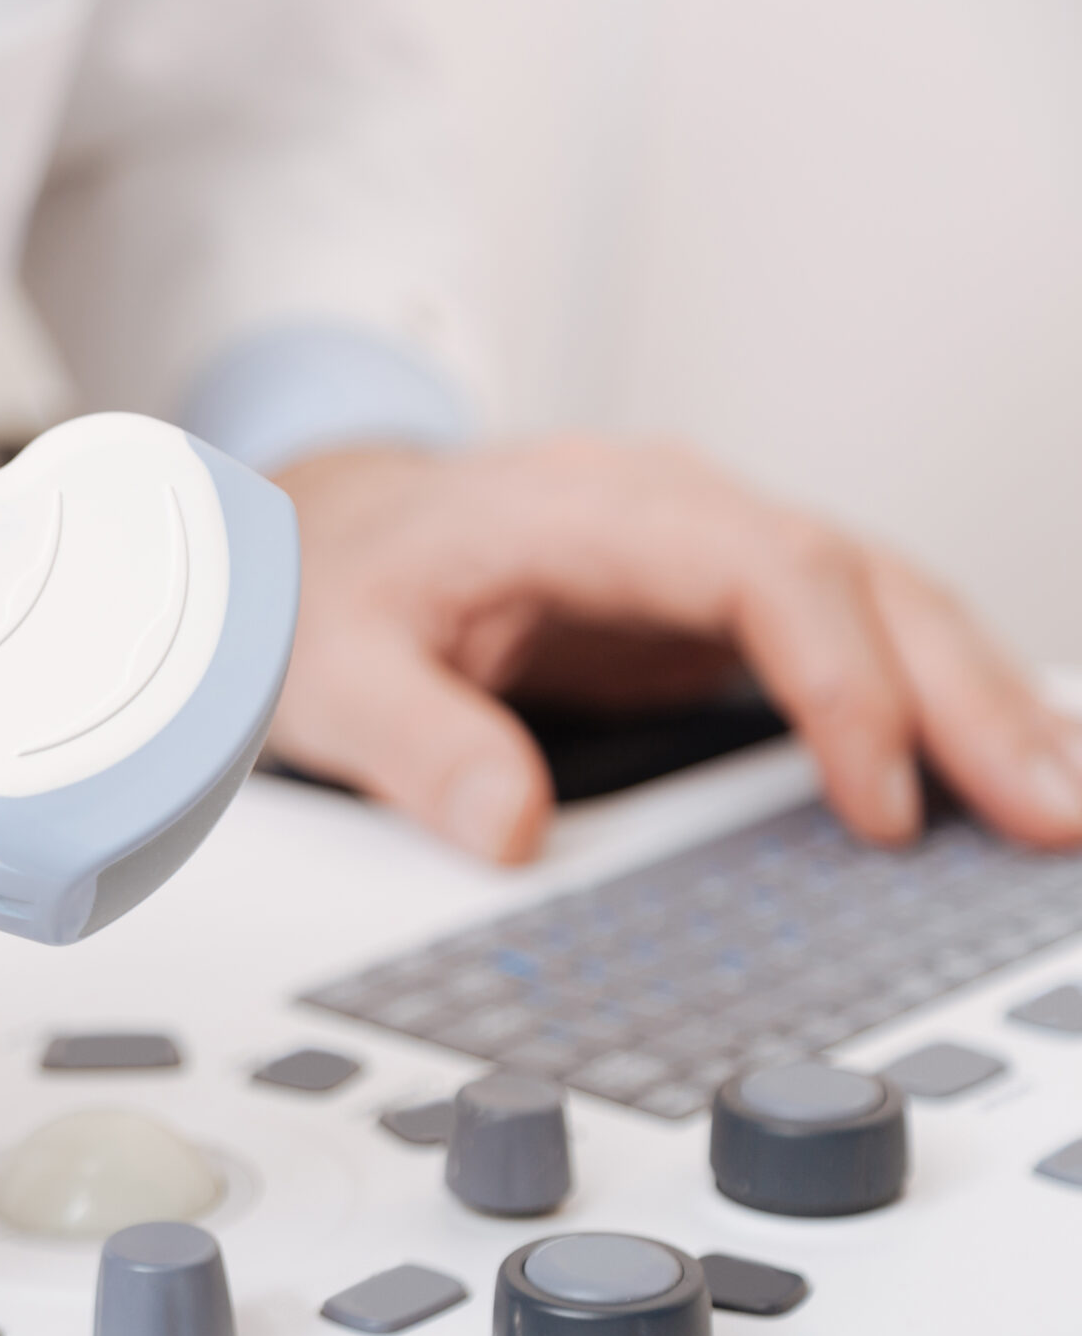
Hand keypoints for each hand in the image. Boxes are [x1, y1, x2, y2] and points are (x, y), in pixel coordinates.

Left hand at [267, 436, 1081, 862]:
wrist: (326, 537)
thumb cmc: (337, 585)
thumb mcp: (334, 664)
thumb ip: (414, 740)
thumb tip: (508, 829)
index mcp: (590, 506)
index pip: (763, 568)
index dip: (842, 682)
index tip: (879, 801)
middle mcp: (674, 514)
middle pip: (863, 580)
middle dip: (968, 696)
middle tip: (1049, 812)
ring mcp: (710, 556)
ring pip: (885, 605)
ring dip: (979, 701)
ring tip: (1058, 805)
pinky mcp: (722, 609)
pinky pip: (856, 640)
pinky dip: (934, 703)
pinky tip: (996, 771)